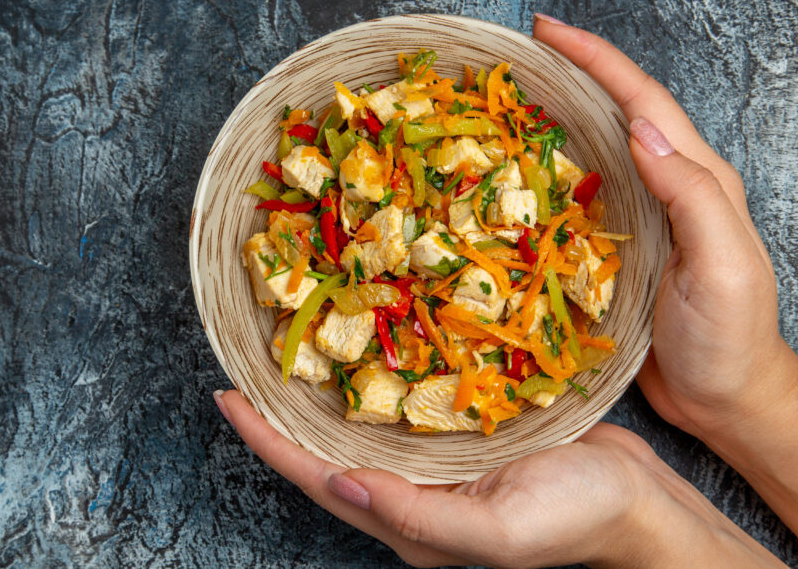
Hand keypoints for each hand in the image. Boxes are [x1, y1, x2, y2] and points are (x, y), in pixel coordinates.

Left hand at [215, 390, 781, 567]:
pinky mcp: (462, 431)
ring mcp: (435, 459)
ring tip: (292, 341)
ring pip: (361, 420)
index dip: (267, 439)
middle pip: (328, 447)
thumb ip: (418, 517)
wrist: (641, 502)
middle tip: (249, 359)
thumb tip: (342, 484)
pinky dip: (378, 370)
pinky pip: (405, 399)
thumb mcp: (498, 532)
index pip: (317, 476)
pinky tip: (371, 336)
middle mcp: (411, 488)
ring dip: (324, 386)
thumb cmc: (577, 520)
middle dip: (284, 410)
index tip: (227, 396)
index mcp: (408, 519)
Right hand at [533, 14, 797, 530]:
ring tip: (506, 99)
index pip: (642, 101)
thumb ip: (690, 196)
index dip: (597, 60)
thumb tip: (640, 128)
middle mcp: (664, 186)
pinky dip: (545, 173)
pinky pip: (576, 197)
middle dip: (570, 72)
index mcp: (696, 179)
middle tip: (517, 54)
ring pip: (593, 149)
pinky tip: (514, 175)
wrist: (725, 399)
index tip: (548, 31)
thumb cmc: (729, 338)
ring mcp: (638, 217)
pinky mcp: (613, 248)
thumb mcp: (722, 266)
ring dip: (554, 116)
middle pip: (615, 111)